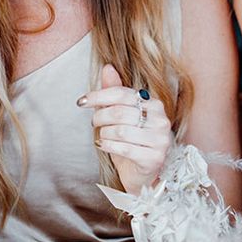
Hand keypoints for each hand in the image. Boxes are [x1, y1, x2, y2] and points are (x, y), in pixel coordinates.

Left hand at [79, 64, 171, 194]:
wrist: (140, 174)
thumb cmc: (130, 141)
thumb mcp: (120, 115)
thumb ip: (115, 91)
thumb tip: (107, 67)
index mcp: (153, 103)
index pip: (122, 93)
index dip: (99, 96)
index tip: (81, 101)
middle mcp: (160, 119)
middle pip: (120, 112)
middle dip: (100, 117)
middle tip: (93, 123)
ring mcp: (159, 139)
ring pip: (120, 130)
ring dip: (104, 134)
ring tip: (102, 136)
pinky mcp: (154, 157)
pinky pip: (124, 148)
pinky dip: (108, 146)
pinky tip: (103, 146)